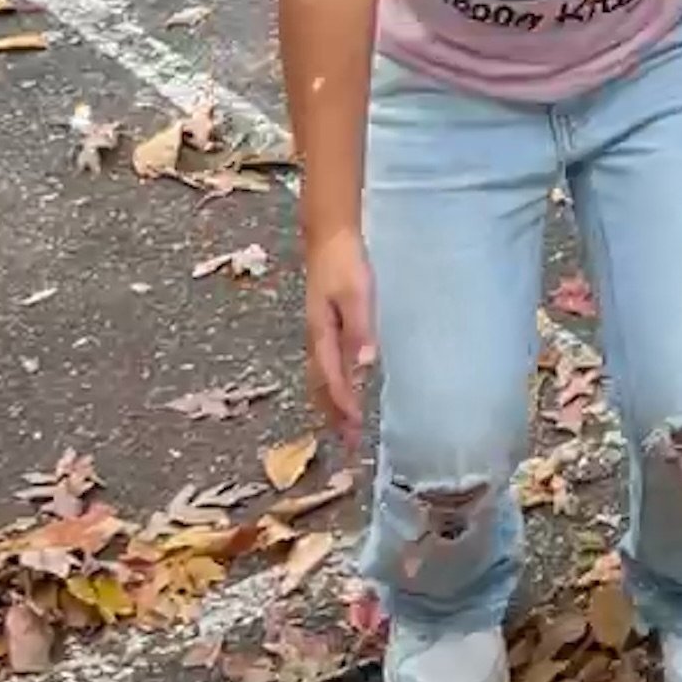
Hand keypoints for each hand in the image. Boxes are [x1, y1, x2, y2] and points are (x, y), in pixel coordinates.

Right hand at [303, 224, 377, 441]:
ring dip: (330, 405)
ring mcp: (316, 333)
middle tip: (348, 445)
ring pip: (320, 380)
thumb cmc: (345, 264)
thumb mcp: (357, 294)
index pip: (333, 381)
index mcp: (322, 336)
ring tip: (343, 428)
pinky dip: (330, 387)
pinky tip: (341, 389)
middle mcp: (316, 340)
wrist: (329, 237)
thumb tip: (366, 365)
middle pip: (322, 388)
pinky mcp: (322, 326)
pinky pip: (324, 367)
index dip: (344, 407)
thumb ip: (361, 329)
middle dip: (334, 416)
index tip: (355, 431)